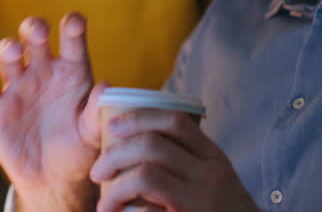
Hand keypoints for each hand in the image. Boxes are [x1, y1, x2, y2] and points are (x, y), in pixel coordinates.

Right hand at [0, 13, 104, 210]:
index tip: (73, 23)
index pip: (72, 41)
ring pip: (7, 54)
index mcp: (71, 73)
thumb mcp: (92, 134)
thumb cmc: (77, 151)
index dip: (72, 27)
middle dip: (34, 28)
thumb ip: (96, 111)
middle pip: (34, 36)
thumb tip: (106, 86)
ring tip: (13, 51)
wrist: (51, 181)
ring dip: (7, 47)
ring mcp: (18, 86)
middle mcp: (43, 72)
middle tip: (38, 32)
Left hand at [89, 109, 254, 211]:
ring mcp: (202, 201)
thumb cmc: (222, 210)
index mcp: (213, 156)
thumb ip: (188, 159)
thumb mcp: (214, 178)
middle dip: (114, 155)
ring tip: (104, 204)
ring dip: (115, 188)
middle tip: (98, 172)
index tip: (112, 126)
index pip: (174, 121)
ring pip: (145, 176)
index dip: (137, 118)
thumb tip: (140, 137)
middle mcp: (210, 175)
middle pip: (151, 145)